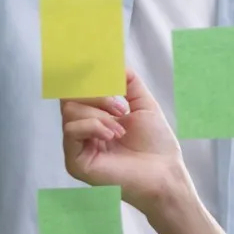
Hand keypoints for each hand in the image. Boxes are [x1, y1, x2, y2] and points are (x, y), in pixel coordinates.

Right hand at [61, 70, 187, 217]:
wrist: (164, 172)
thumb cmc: (156, 143)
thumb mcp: (143, 103)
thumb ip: (127, 81)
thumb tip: (112, 61)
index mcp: (96, 117)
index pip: (75, 90)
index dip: (78, 75)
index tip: (88, 61)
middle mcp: (84, 131)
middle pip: (69, 96)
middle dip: (96, 94)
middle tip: (122, 107)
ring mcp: (78, 147)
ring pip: (69, 111)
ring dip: (100, 112)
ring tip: (121, 127)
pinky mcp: (75, 162)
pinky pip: (71, 131)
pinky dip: (93, 126)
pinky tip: (112, 135)